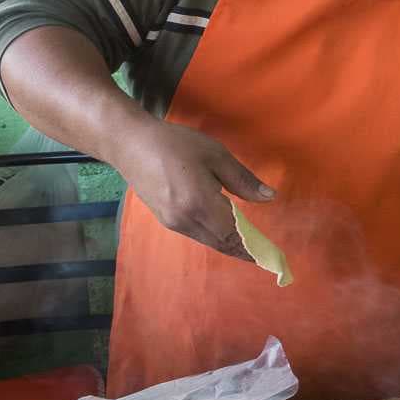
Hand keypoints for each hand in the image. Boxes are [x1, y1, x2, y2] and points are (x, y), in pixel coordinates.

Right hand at [110, 117, 273, 260]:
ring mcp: (173, 223)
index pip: (233, 234)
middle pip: (221, 243)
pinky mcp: (165, 220)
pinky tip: (224, 230)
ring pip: (209, 241)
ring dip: (229, 244)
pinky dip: (214, 236)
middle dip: (243, 250)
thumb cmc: (175, 144)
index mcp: (200, 203)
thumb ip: (243, 180)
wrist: (130, 144)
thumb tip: (269, 198)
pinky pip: (197, 234)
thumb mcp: (215, 155)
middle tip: (264, 254)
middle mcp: (185, 220)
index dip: (252, 247)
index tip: (270, 256)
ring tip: (249, 245)